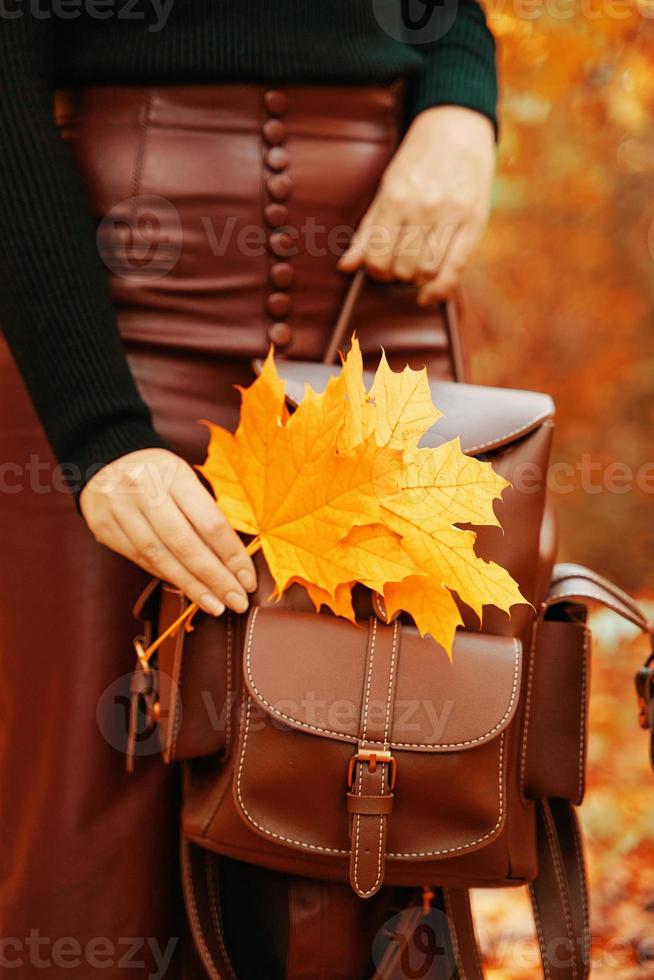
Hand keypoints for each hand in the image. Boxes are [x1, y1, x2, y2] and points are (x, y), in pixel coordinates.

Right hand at [79, 448, 256, 615]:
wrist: (105, 459)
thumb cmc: (159, 473)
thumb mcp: (185, 479)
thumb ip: (205, 513)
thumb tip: (232, 561)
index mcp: (174, 475)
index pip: (210, 522)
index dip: (232, 556)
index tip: (248, 580)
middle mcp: (144, 490)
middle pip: (185, 544)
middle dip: (215, 578)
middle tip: (236, 601)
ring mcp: (120, 509)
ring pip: (160, 557)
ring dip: (192, 586)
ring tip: (215, 605)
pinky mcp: (103, 527)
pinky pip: (140, 559)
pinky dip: (166, 576)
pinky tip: (187, 589)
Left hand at [338, 105, 494, 304]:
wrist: (457, 128)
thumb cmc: (417, 160)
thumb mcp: (386, 187)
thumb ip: (367, 229)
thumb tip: (346, 266)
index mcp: (397, 197)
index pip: (377, 255)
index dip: (374, 269)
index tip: (377, 266)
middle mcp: (425, 208)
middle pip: (402, 267)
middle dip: (395, 274)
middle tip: (397, 264)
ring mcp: (452, 215)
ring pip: (427, 271)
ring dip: (416, 278)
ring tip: (414, 267)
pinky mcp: (475, 222)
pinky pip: (456, 269)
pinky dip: (440, 290)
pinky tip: (428, 295)